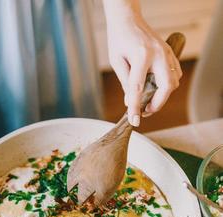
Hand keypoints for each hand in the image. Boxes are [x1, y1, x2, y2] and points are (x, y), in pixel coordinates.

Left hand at [103, 0, 181, 125]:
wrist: (128, 19)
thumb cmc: (119, 38)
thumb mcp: (117, 61)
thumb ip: (125, 82)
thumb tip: (130, 102)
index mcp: (142, 56)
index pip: (138, 88)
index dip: (135, 107)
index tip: (134, 121)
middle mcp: (158, 55)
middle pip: (166, 87)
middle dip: (157, 104)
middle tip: (145, 111)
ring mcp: (167, 53)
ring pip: (173, 82)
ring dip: (162, 95)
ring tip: (148, 101)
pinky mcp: (169, 53)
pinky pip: (175, 73)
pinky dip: (168, 85)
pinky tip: (156, 88)